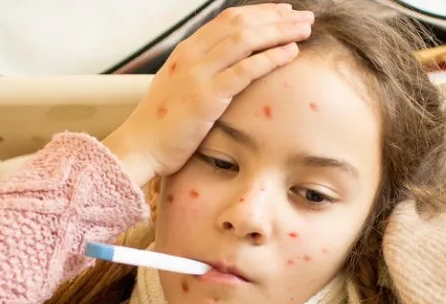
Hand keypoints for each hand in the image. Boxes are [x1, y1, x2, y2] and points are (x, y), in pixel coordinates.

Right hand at [103, 3, 313, 186]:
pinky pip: (245, 69)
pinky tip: (291, 52)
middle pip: (240, 22)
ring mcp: (197, 73)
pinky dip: (271, 57)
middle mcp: (191, 55)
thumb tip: (229, 70)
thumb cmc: (163, 126)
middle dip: (276, 17)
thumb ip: (201, 74)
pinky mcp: (205, 96)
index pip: (227, 19)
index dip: (259, 12)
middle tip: (304, 17)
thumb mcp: (179, 89)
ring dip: (279, 31)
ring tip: (304, 30)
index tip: (284, 13)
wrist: (140, 147)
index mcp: (186, 50)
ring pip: (245, 39)